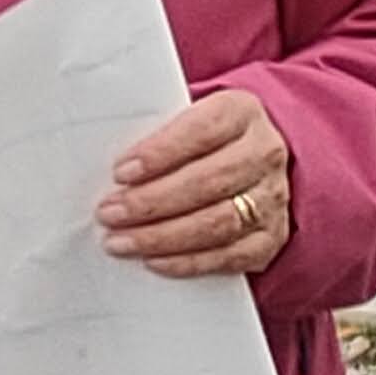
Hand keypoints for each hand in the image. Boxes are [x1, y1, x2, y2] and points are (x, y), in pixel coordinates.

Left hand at [100, 87, 293, 278]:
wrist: (249, 159)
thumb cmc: (199, 138)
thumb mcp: (182, 117)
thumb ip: (153, 132)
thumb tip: (104, 164)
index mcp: (240, 112)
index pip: (201, 131)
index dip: (159, 153)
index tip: (120, 172)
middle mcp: (264, 153)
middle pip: (207, 182)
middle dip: (151, 202)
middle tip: (108, 214)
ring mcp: (271, 198)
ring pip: (218, 223)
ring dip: (162, 236)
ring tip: (120, 241)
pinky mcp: (271, 237)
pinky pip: (230, 256)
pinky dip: (189, 262)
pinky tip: (154, 261)